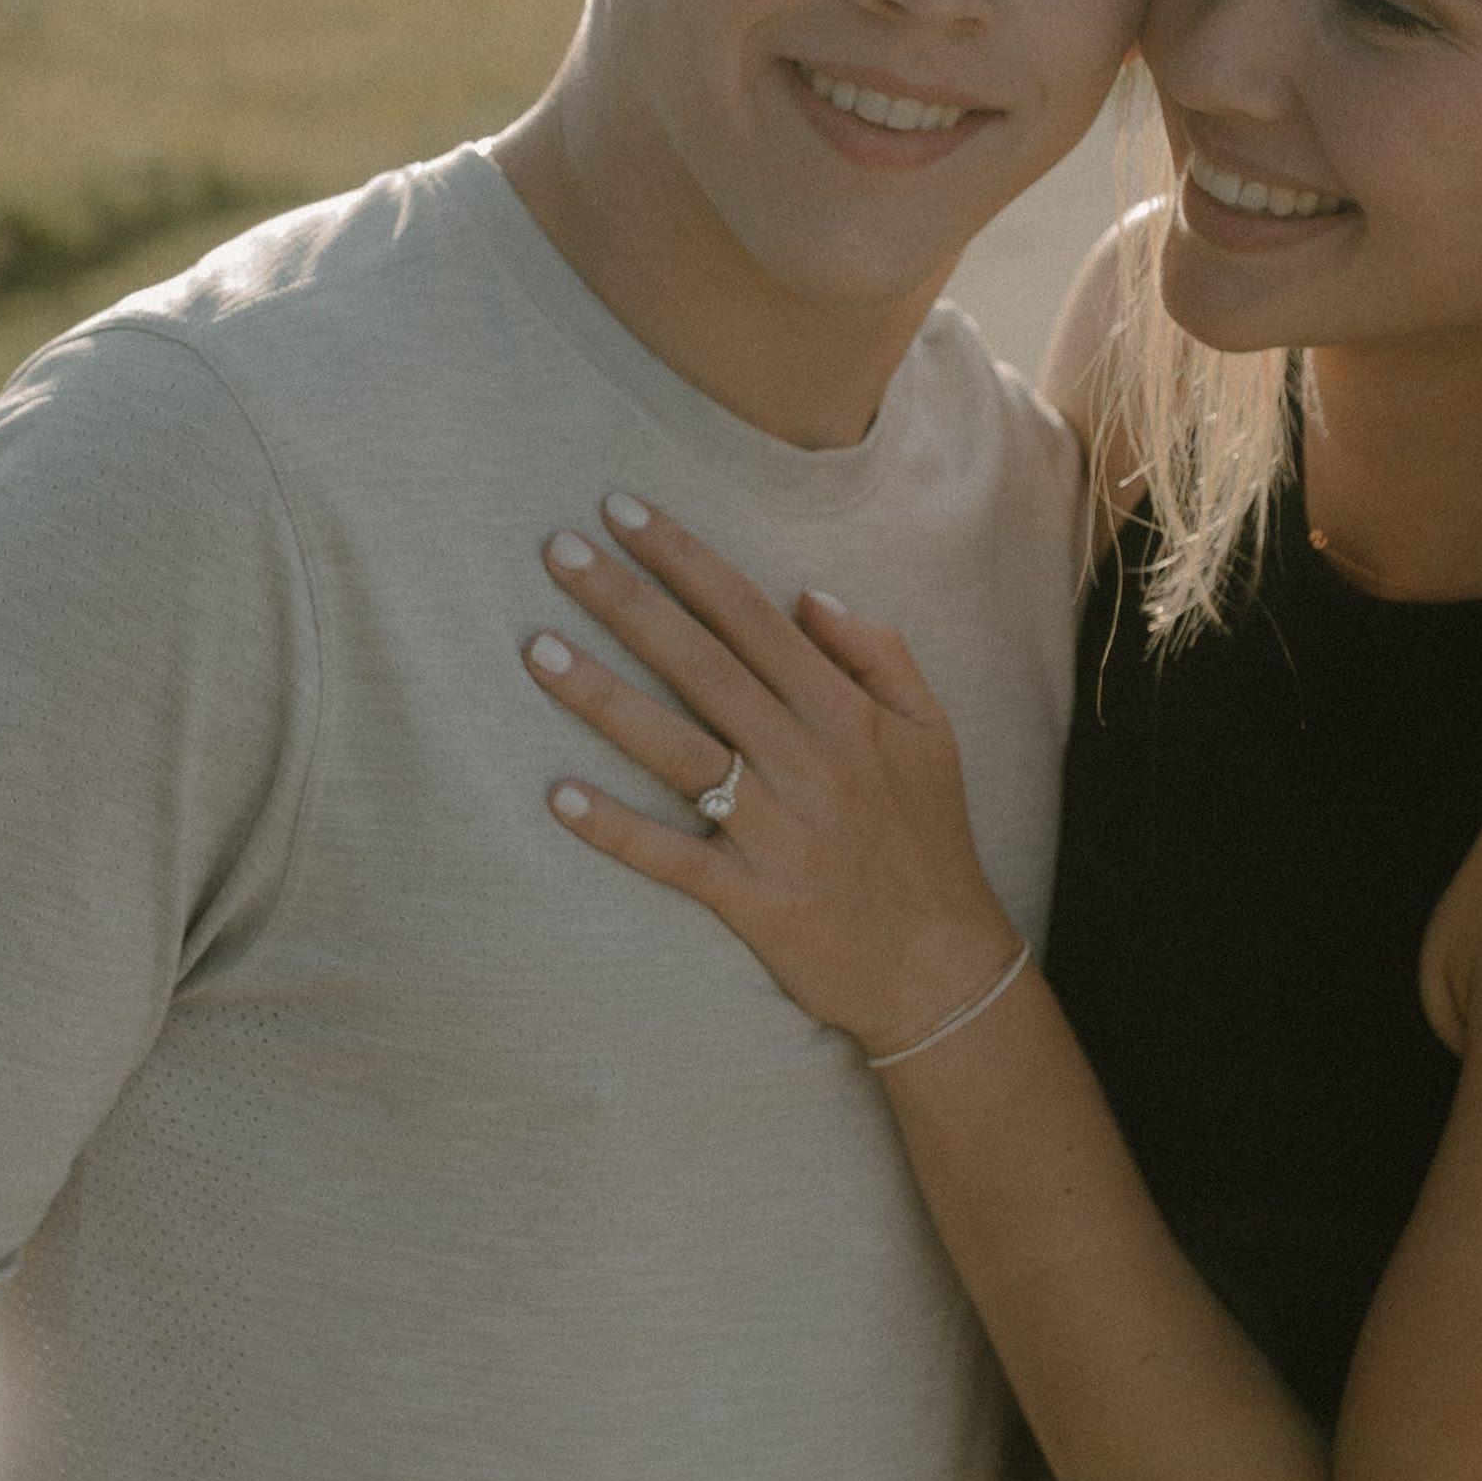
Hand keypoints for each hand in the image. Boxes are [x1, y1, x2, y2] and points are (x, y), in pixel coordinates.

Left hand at [523, 499, 1018, 1057]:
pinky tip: (558, 795)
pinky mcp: (754, 900)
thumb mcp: (931, 733)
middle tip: (558, 550)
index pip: (751, 617)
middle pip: (703, 666)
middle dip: (629, 602)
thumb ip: (878, 655)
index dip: (686, 560)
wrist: (943, 969)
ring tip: (537, 650)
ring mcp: (778, 832)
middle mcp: (808, 762)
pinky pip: (675, 858)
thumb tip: (808, 596)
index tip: (625, 511)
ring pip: (678, 751)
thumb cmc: (930, 841)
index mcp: (845, 714)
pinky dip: (617, 829)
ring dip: (604, 699)